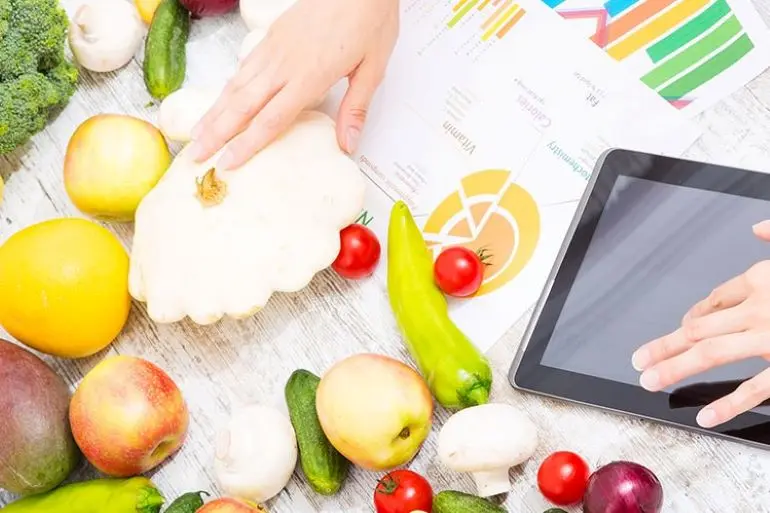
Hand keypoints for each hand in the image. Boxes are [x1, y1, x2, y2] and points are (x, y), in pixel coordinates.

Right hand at [189, 0, 398, 169]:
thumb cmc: (368, 20)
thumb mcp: (372, 69)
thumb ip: (355, 108)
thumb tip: (348, 144)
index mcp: (310, 76)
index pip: (270, 120)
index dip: (246, 144)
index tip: (227, 164)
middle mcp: (285, 64)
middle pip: (242, 105)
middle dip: (216, 133)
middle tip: (195, 156)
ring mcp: (274, 48)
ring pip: (236, 85)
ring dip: (214, 112)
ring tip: (197, 133)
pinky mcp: (272, 35)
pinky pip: (244, 66)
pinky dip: (227, 87)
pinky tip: (221, 100)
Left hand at [631, 220, 769, 428]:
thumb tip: (758, 226)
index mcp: (763, 279)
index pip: (714, 300)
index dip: (691, 317)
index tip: (677, 329)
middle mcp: (760, 307)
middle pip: (699, 328)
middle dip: (665, 345)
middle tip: (638, 359)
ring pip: (711, 353)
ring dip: (676, 367)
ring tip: (649, 380)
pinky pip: (757, 386)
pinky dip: (730, 403)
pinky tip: (707, 415)